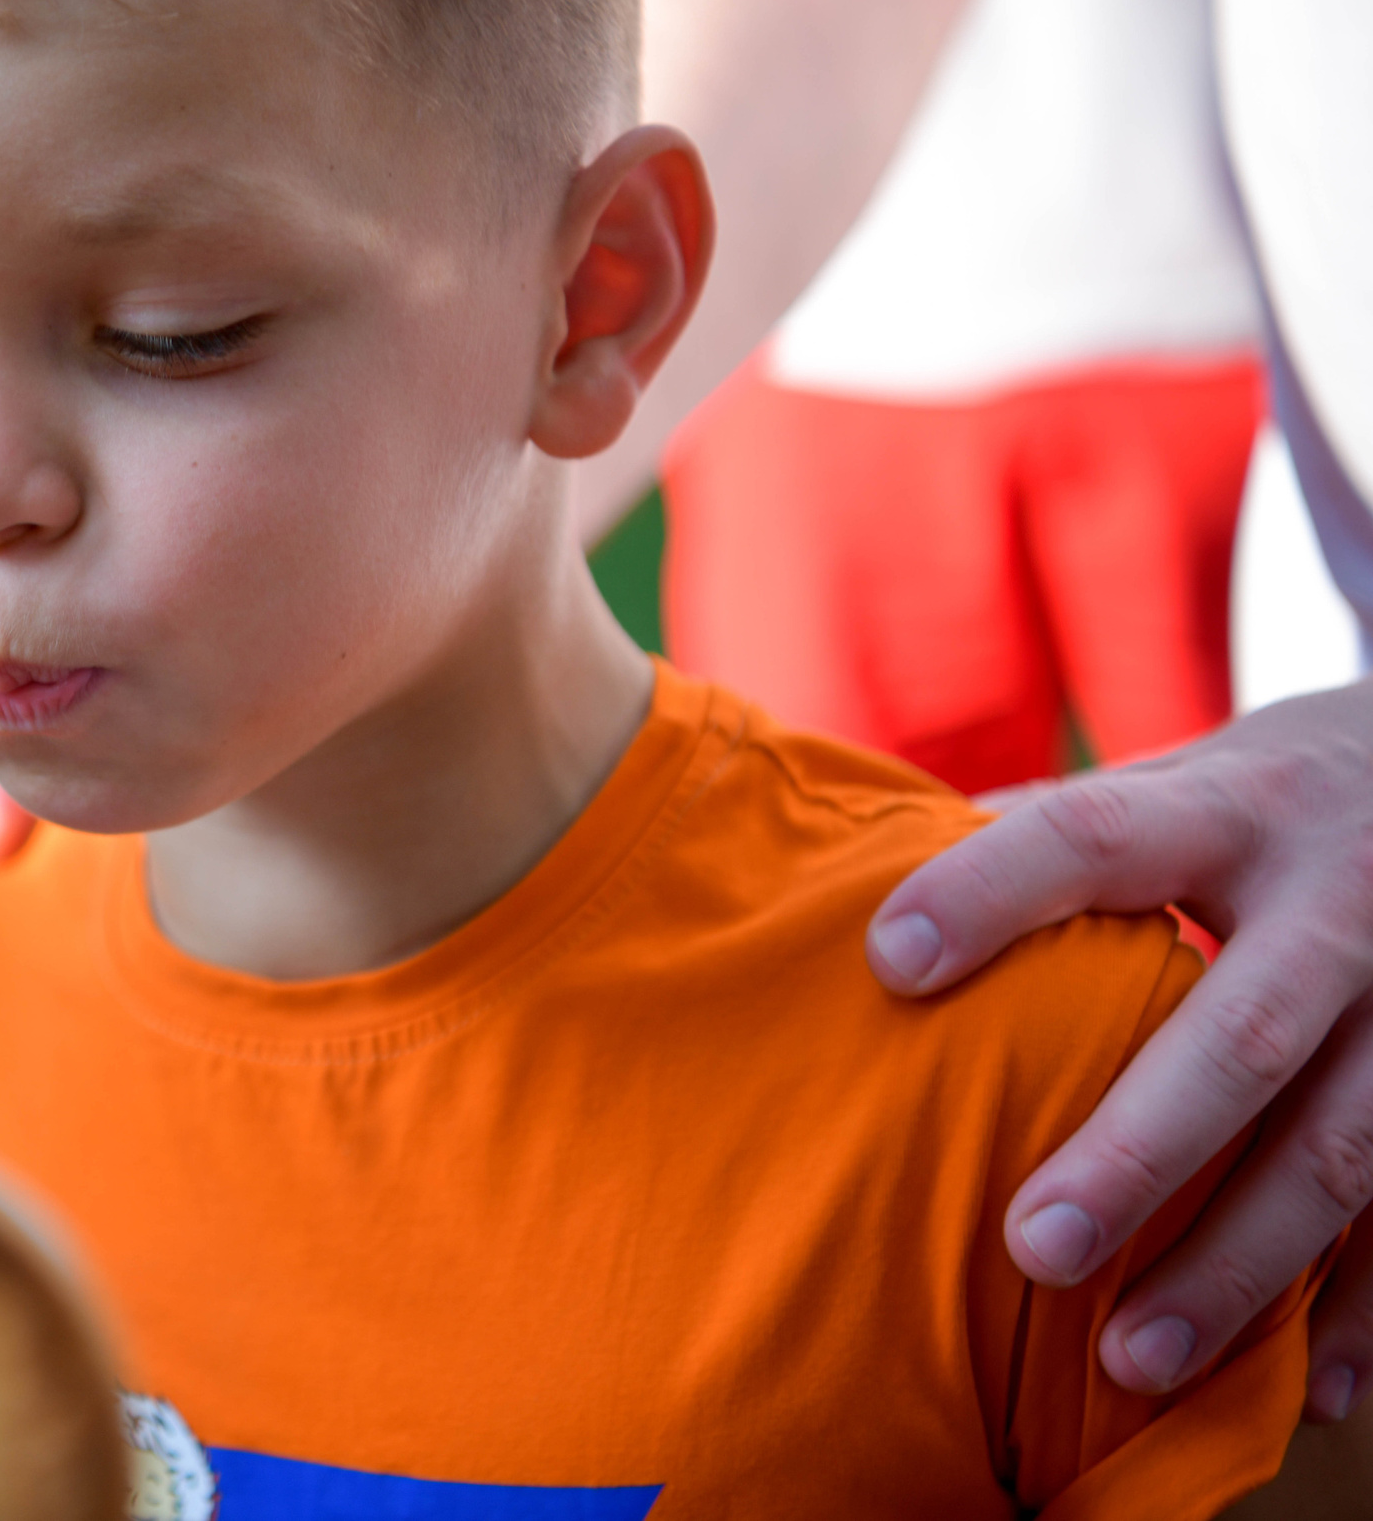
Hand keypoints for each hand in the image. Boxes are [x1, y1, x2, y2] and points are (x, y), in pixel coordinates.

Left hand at [869, 678, 1372, 1416]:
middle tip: (1033, 1248)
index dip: (991, 890)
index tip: (890, 959)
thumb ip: (1044, 835)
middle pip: (1241, 1031)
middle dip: (1139, 1149)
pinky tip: (1304, 1388)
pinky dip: (1370, 1308)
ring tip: (1131, 1360)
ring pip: (1344, 1144)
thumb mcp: (1170, 784)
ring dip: (1240, 1265)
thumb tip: (853, 885)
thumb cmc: (1258, 800)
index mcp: (1228, 806)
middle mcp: (1335, 901)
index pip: (1095, 837)